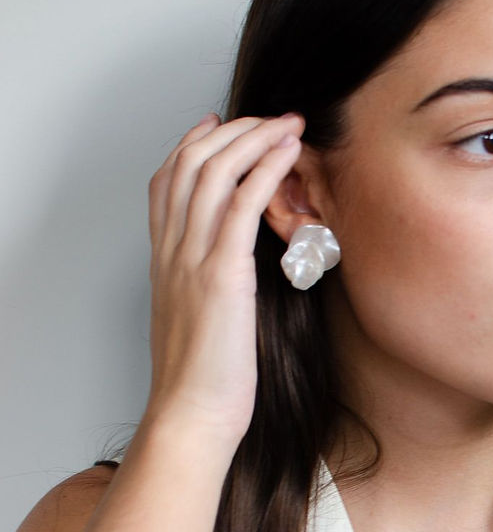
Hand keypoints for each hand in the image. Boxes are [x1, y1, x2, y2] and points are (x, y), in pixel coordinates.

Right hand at [143, 111, 305, 454]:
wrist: (192, 413)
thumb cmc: (204, 380)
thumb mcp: (198, 319)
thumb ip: (206, 284)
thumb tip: (234, 271)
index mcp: (163, 259)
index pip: (168, 180)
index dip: (192, 143)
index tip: (220, 123)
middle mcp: (172, 249)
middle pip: (191, 161)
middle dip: (233, 129)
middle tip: (269, 118)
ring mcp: (193, 257)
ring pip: (215, 170)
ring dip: (255, 137)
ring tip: (288, 124)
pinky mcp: (222, 272)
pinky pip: (242, 202)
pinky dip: (267, 167)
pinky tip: (289, 152)